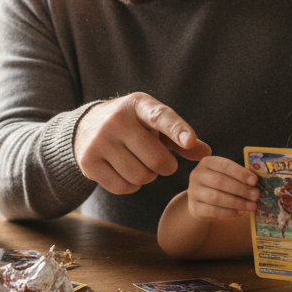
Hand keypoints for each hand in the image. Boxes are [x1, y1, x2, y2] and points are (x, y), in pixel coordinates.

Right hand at [73, 93, 210, 194]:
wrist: (84, 127)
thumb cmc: (131, 126)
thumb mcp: (154, 124)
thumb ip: (180, 138)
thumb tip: (207, 153)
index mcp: (138, 105)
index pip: (161, 117)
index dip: (178, 130)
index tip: (190, 141)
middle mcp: (117, 120)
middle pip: (156, 160)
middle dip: (165, 167)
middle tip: (159, 161)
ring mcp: (100, 141)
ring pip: (140, 176)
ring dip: (147, 177)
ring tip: (140, 164)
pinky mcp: (88, 161)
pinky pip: (122, 187)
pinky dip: (131, 186)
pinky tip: (125, 173)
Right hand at [186, 156, 258, 219]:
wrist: (201, 200)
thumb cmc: (220, 185)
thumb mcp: (227, 176)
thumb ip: (239, 176)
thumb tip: (257, 183)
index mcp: (207, 162)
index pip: (225, 166)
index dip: (241, 173)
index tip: (255, 181)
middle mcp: (197, 174)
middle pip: (220, 182)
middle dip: (241, 189)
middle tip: (256, 195)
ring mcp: (193, 191)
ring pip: (216, 198)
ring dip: (237, 202)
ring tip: (252, 206)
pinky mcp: (194, 207)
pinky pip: (213, 211)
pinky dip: (229, 212)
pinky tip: (241, 213)